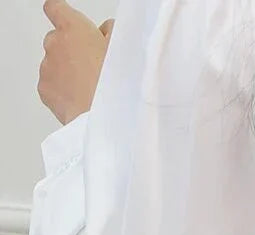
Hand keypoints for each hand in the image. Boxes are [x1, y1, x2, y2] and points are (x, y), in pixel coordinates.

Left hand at [38, 0, 114, 124]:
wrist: (101, 117)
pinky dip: (64, 91)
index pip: (56, 8)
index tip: (65, 18)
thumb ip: (111, 32)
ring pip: (56, 65)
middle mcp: (54, 44)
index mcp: (73, 28)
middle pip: (58, 40)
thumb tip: (105, 33)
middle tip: (95, 67)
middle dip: (72, 50)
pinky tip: (82, 99)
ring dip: (70, 73)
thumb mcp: (123, 49)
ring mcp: (47, 67)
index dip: (61, 13)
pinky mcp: (45, 90)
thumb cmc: (114, 85)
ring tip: (91, 89)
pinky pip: (53, 86)